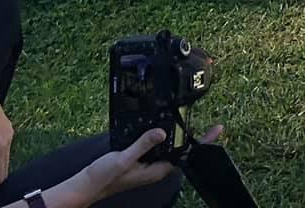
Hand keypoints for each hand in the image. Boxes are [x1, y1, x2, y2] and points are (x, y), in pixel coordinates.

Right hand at [63, 127, 219, 202]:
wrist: (87, 184)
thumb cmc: (104, 177)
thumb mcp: (124, 158)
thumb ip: (143, 145)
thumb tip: (162, 132)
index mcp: (156, 170)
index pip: (185, 155)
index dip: (202, 143)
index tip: (217, 130)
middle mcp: (155, 168)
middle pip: (180, 150)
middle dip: (194, 138)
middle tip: (208, 122)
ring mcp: (148, 164)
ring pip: (168, 148)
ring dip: (178, 135)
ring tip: (191, 120)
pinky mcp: (139, 160)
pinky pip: (156, 147)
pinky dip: (162, 136)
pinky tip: (161, 126)